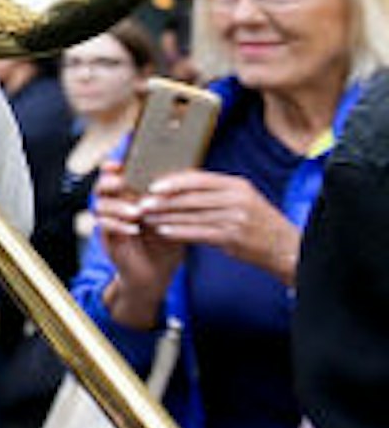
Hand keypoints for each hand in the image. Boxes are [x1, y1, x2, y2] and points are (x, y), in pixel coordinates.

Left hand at [97, 166, 299, 286]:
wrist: (287, 248)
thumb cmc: (258, 223)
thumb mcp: (242, 200)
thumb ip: (215, 192)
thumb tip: (179, 186)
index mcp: (237, 185)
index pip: (199, 178)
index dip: (173, 181)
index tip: (152, 185)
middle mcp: (237, 199)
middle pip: (191, 197)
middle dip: (163, 201)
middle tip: (140, 203)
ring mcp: (235, 218)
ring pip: (191, 215)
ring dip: (165, 217)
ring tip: (146, 217)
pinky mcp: (232, 237)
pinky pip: (198, 233)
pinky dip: (178, 231)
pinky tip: (162, 231)